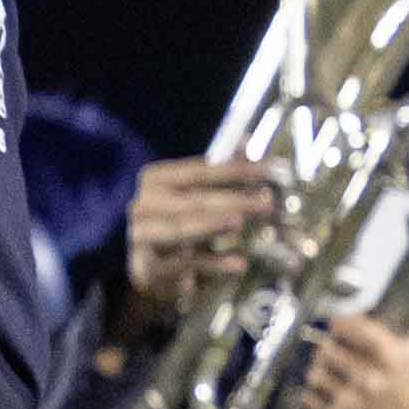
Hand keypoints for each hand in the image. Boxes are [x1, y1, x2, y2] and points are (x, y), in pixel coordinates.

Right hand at [123, 155, 274, 313]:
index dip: (232, 169)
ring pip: (181, 228)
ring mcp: (144, 236)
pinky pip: (185, 264)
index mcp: (155, 180)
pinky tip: (238, 264)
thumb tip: (245, 140)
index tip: (265, 170)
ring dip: (212, 224)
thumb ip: (217, 168)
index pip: (197, 171)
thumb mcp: (191, 192)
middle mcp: (144, 205)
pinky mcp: (149, 267)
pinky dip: (213, 264)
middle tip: (266, 201)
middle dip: (232, 199)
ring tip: (239, 221)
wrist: (142, 260)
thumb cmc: (172, 219)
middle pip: (192, 200)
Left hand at [295, 307, 408, 408]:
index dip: (339, 323)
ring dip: (318, 369)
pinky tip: (318, 392)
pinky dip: (312, 393)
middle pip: (327, 348)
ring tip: (322, 370)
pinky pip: (312, 398)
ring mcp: (351, 398)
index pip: (350, 327)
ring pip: (316, 373)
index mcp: (389, 356)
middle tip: (327, 348)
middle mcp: (367, 375)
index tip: (335, 324)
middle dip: (326, 346)